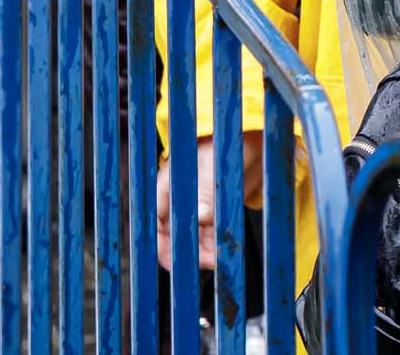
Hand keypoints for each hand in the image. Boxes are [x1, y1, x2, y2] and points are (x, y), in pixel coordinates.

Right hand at [156, 133, 262, 271]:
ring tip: (216, 260)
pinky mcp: (214, 210)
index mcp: (166, 188)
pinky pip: (210, 235)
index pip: (154, 223)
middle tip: (202, 263)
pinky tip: (222, 253)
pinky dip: (214, 246)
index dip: (160, 245)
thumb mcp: (209, 165)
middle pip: (172, 237)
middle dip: (184, 253)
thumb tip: (202, 216)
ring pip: (192, 239)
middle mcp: (178, 201)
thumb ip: (205, 192)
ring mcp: (196, 207)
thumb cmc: (219, 144)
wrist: (246, 136)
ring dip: (202, 253)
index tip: (175, 261)